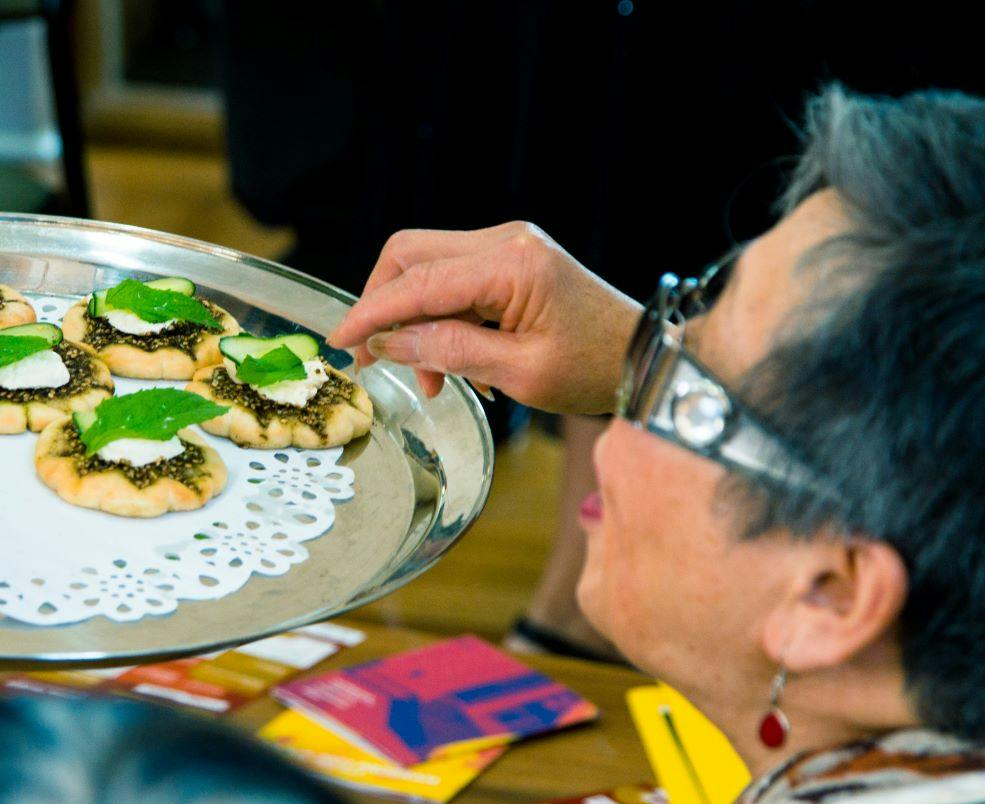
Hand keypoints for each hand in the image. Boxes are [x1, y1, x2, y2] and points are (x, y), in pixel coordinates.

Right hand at [326, 222, 641, 413]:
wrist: (645, 356)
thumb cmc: (595, 368)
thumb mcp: (521, 373)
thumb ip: (451, 352)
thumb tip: (390, 344)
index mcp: (512, 265)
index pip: (418, 281)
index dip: (372, 313)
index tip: (339, 342)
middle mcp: (507, 242)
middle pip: (412, 255)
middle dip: (383, 305)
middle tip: (370, 358)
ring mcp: (509, 247)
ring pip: (429, 269)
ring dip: (414, 322)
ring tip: (429, 380)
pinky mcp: (512, 262)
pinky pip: (455, 282)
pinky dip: (442, 321)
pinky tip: (455, 365)